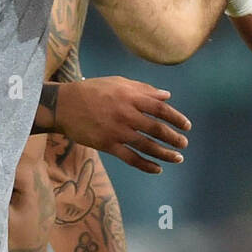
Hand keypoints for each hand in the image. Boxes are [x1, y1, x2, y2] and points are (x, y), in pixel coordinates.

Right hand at [56, 77, 189, 173]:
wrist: (64, 105)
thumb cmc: (93, 90)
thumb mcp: (118, 82)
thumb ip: (143, 89)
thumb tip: (167, 96)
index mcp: (131, 97)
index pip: (160, 109)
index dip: (176, 118)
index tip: (186, 126)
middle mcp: (126, 114)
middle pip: (156, 129)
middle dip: (173, 138)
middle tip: (184, 143)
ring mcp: (117, 131)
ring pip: (147, 146)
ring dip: (165, 153)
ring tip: (177, 158)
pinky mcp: (107, 145)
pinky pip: (131, 158)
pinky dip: (146, 165)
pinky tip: (157, 169)